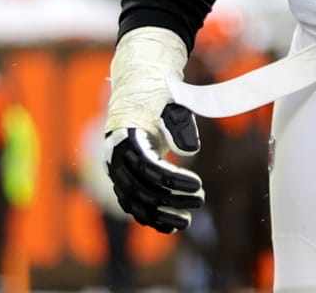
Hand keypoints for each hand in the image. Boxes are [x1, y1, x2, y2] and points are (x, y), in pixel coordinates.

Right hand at [104, 26, 204, 231]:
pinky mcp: (122, 178)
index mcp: (125, 136)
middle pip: (142, 189)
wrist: (136, 90)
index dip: (174, 180)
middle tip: (200, 200)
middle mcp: (115, 157)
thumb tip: (190, 152)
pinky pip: (133, 204)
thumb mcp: (171, 102)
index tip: (198, 184)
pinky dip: (150, 217)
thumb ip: (179, 125)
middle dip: (173, 199)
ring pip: (135, 202)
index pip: (149, 166)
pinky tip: (171, 225)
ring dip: (161, 215)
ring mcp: (116, 170)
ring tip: (187, 221)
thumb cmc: (156, 95)